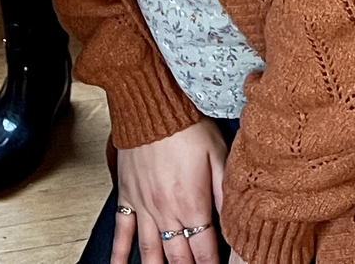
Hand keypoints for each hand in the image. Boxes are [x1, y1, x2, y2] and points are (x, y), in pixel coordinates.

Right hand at [112, 119, 227, 263]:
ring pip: (151, 252)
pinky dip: (118, 254)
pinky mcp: (127, 197)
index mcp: (192, 205)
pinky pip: (121, 232)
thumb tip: (236, 220)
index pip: (204, 251)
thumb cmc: (186, 125)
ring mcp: (144, 207)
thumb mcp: (218, 156)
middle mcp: (166, 212)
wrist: (150, 106)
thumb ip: (226, 192)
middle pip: (179, 258)